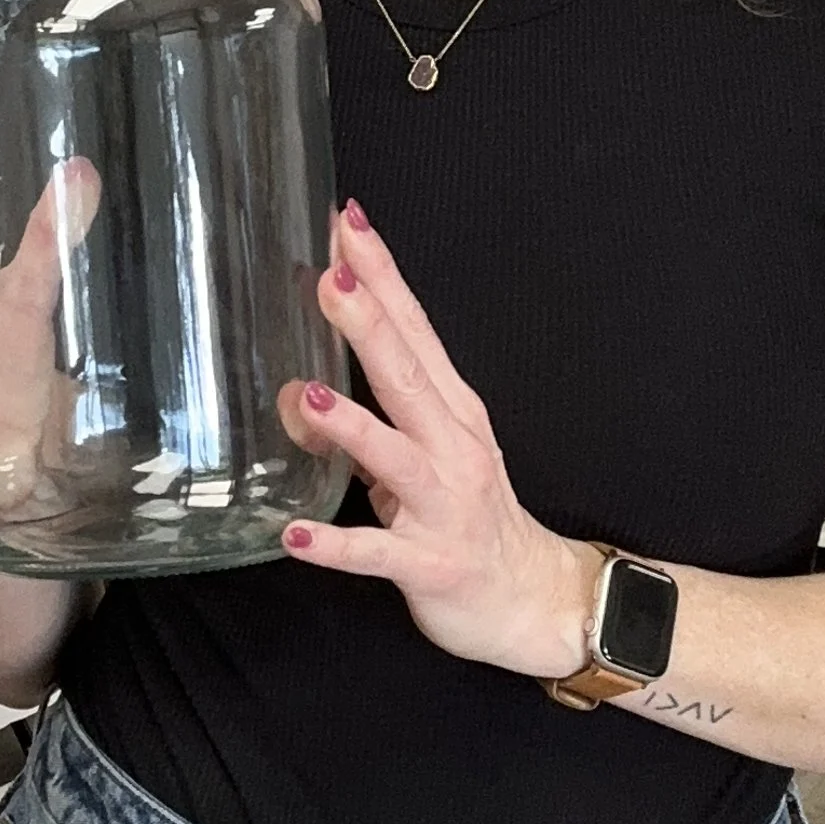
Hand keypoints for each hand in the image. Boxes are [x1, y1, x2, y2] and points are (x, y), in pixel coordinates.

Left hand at [278, 198, 593, 680]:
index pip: (413, 328)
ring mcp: (443, 504)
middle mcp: (450, 446)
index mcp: (449, 409)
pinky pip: (377, 554)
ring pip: (392, 456)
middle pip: (406, 373)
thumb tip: (296, 391)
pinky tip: (294, 536)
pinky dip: (335, 546)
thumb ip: (364, 419)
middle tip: (332, 273)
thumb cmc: (468, 516)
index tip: (347, 223)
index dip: (381, 275)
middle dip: (369, 322)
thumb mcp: (422, 455)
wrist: (530, 599)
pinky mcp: (430, 562)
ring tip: (307, 395)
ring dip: (350, 425)